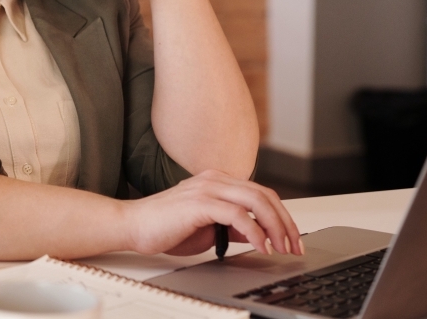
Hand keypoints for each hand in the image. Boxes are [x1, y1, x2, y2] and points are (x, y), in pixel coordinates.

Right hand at [122, 170, 302, 256]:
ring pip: (256, 201)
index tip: (290, 239)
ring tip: (281, 247)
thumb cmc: (164, 227)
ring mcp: (206, 189)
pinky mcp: (200, 203)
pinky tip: (260, 246)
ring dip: (275, 227)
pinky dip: (255, 232)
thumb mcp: (207, 227)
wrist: (132, 226)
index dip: (281, 216)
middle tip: (294, 245)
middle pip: (265, 194)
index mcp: (216, 181)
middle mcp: (214, 180)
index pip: (260, 193)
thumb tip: (256, 235)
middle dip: (285, 222)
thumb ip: (231, 226)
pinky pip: (238, 215)